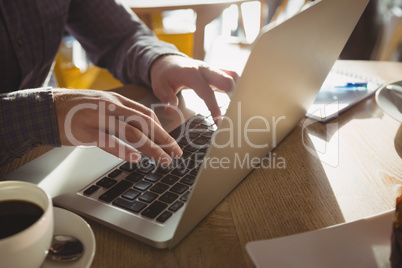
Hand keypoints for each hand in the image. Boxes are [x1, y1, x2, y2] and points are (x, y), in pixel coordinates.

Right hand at [53, 89, 181, 163]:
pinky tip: (135, 159)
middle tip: (176, 153)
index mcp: (117, 101)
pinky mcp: (86, 131)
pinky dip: (124, 151)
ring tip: (163, 160)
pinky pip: (109, 142)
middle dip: (163, 139)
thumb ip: (121, 113)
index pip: (146, 114)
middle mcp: (111, 107)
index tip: (172, 142)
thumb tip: (141, 126)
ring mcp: (99, 118)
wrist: (47, 108)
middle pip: (144, 123)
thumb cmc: (76, 108)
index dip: (162, 129)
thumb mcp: (102, 104)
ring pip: (132, 133)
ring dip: (151, 148)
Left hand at [150, 55, 237, 122]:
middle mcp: (204, 69)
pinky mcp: (215, 72)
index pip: (207, 92)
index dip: (214, 107)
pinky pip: (231, 75)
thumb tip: (170, 110)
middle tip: (234, 114)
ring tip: (239, 108)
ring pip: (232, 76)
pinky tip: (239, 98)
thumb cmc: (164, 75)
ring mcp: (212, 69)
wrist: (167, 61)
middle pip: (226, 80)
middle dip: (234, 96)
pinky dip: (237, 85)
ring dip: (238, 91)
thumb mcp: (159, 86)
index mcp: (191, 73)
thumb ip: (167, 98)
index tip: (218, 121)